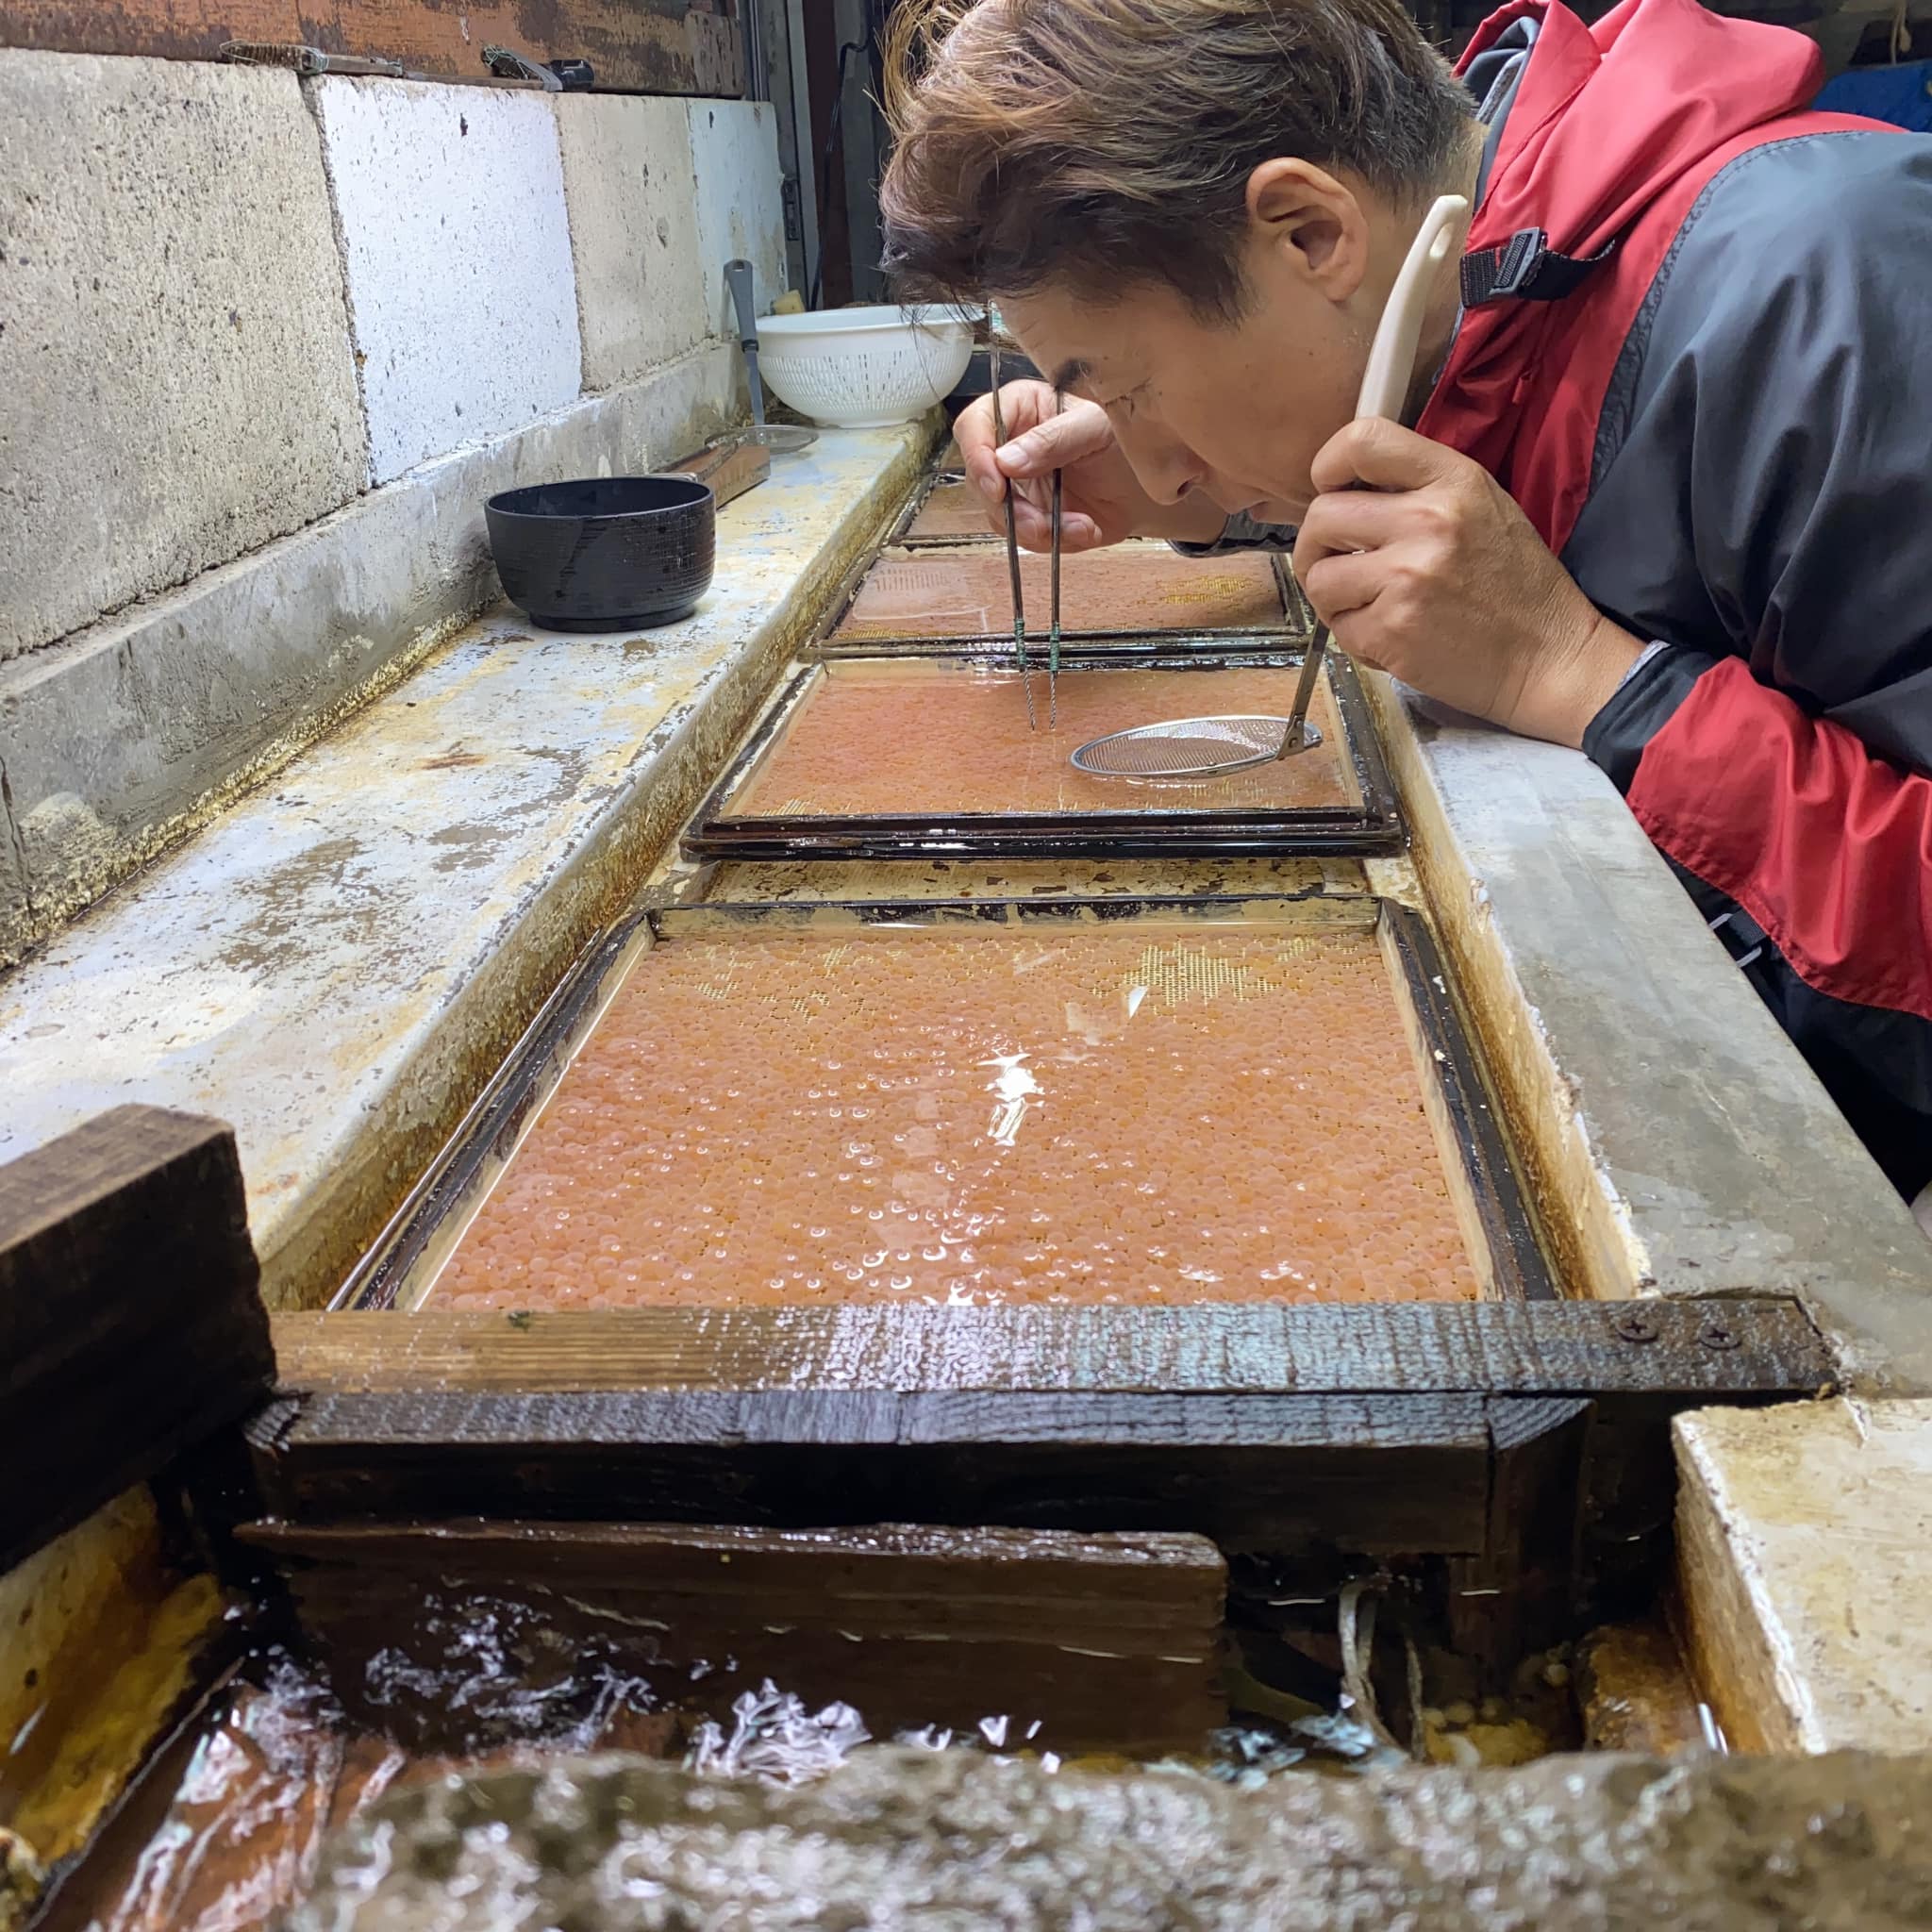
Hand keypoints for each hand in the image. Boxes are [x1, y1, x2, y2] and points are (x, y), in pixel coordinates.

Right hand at [954, 381, 1226, 550]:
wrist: (1152, 476)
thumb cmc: (1125, 433)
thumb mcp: (1094, 427)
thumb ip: (1051, 441)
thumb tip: (1005, 462)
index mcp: (1019, 408)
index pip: (974, 425)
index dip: (976, 456)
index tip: (998, 486)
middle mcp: (1010, 446)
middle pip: (981, 480)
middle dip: (1012, 509)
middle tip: (1044, 523)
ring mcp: (1020, 486)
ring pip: (1000, 516)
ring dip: (1037, 530)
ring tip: (1082, 526)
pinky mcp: (1035, 517)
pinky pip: (1029, 538)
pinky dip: (1058, 541)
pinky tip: (1087, 530)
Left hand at [1292, 419, 1642, 747]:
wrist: (1549, 657)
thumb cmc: (1514, 585)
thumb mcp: (1483, 507)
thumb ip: (1420, 489)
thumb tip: (1347, 489)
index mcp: (1453, 480)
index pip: (1362, 441)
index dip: (1328, 465)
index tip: (1330, 491)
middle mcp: (1428, 521)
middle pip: (1322, 516)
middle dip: (1317, 546)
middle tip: (1338, 565)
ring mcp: (1407, 577)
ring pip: (1318, 576)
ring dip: (1333, 597)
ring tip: (1370, 606)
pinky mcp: (1393, 629)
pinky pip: (1338, 627)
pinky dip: (1356, 637)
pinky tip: (1393, 638)